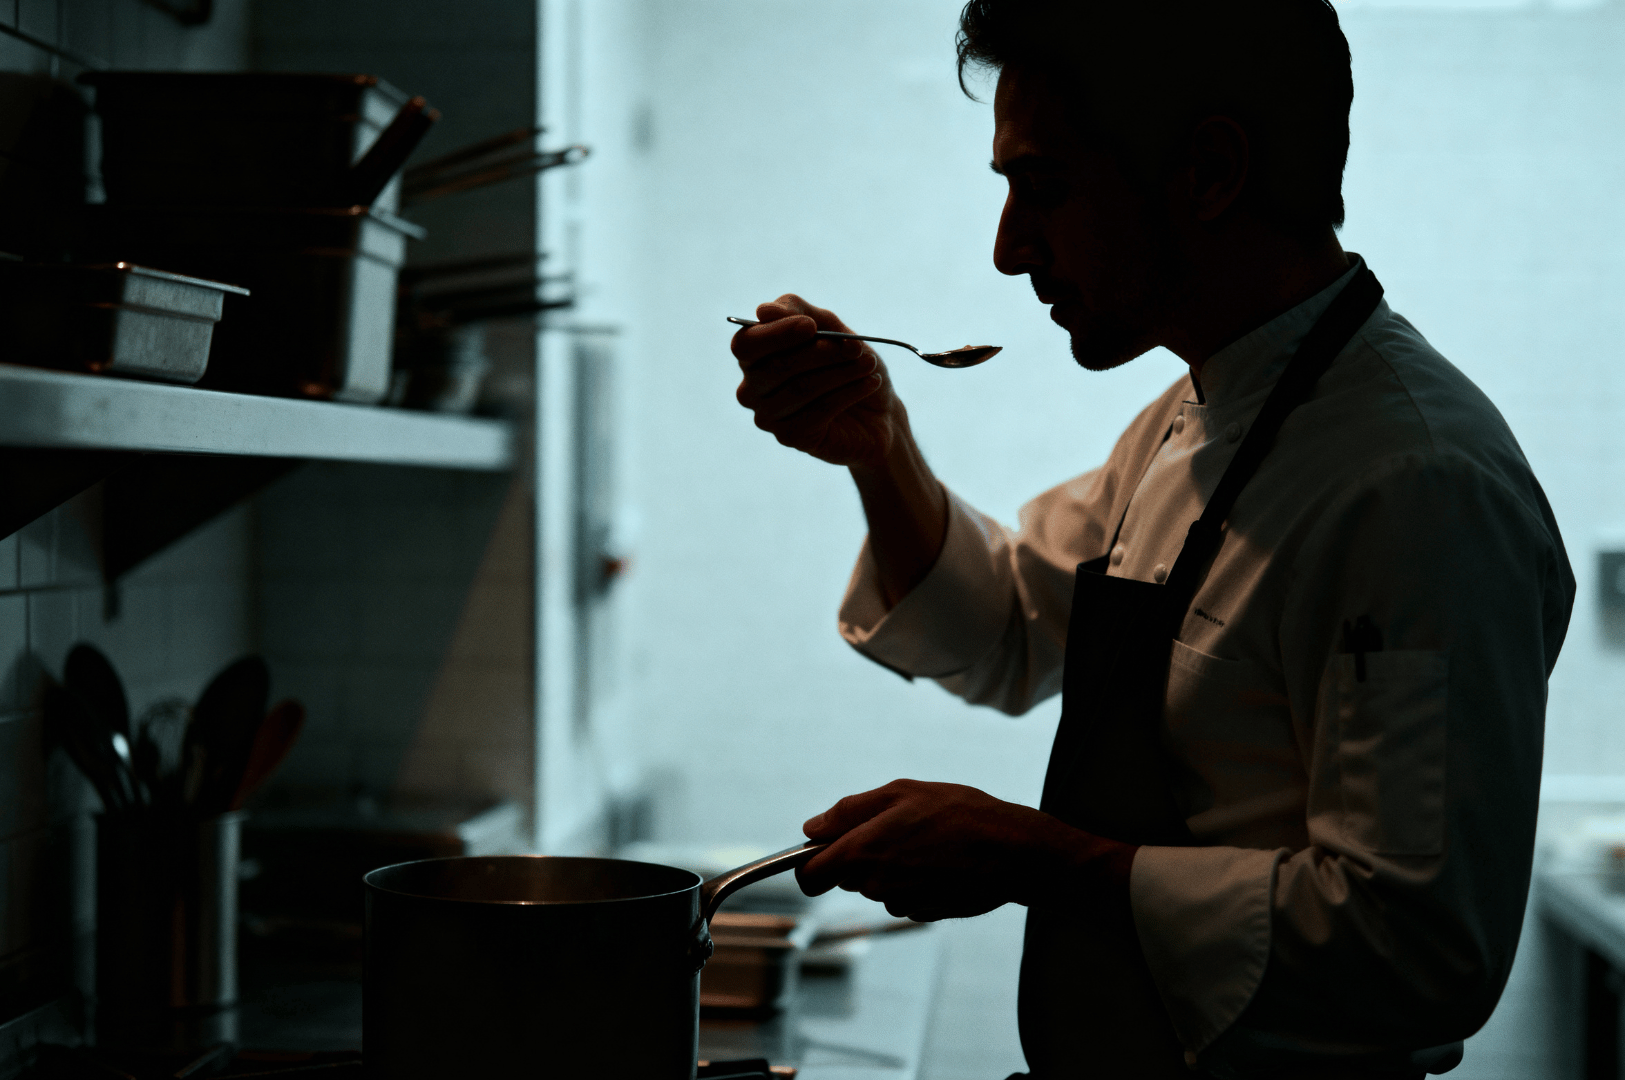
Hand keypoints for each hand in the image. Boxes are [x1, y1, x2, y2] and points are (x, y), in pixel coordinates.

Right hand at [732, 294, 903, 469]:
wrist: (878, 412)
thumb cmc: (847, 365)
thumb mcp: (831, 328)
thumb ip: (800, 313)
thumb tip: (763, 311)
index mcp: (753, 357)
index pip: (746, 344)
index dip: (777, 333)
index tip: (811, 325)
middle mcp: (751, 389)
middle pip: (777, 366)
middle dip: (822, 352)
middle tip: (856, 348)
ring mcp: (768, 417)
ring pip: (801, 388)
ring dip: (842, 372)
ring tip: (869, 364)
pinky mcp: (791, 437)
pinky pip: (818, 410)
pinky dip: (849, 392)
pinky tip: (870, 383)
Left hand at [796, 779, 1136, 921]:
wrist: (1014, 852)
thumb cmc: (960, 814)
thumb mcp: (901, 792)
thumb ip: (849, 811)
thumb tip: (811, 828)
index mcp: (861, 853)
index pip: (809, 876)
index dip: (809, 863)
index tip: (822, 848)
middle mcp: (875, 885)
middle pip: (847, 876)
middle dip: (860, 854)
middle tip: (898, 825)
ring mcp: (901, 902)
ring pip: (878, 885)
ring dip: (891, 865)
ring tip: (928, 839)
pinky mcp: (925, 913)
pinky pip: (906, 895)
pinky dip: (915, 880)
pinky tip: (942, 861)